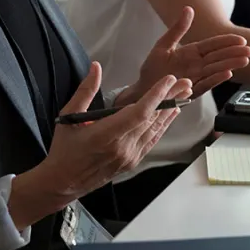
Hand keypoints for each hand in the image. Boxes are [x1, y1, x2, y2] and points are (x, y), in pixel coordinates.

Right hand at [10, 62, 192, 227]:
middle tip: (185, 82)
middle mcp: (122, 147)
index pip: (139, 112)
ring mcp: (129, 156)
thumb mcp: (68, 116)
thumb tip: (96, 67)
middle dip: (170, 98)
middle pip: (152, 119)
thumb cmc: (64, 148)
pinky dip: (163, 126)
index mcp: (106, 134)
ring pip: (155, 130)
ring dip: (171, 111)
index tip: (169, 80)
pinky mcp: (132, 162)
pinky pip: (152, 140)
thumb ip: (85, 91)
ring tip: (184, 94)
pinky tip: (171, 115)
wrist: (63, 182)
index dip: (156, 96)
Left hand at [121, 6, 249, 104]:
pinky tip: (227, 74)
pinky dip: (215, 79)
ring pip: (215, 70)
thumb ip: (178, 29)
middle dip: (234, 54)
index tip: (241, 39)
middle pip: (218, 58)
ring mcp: (195, 78)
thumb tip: (188, 9)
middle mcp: (196, 65)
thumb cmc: (153, 69)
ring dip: (230, 65)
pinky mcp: (191, 91)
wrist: (143, 90)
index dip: (226, 42)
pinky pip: (205, 84)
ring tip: (244, 61)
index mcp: (191, 53)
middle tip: (249, 51)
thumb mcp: (163, 45)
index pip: (212, 45)